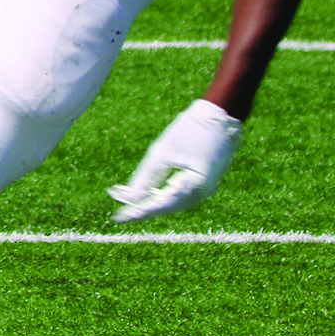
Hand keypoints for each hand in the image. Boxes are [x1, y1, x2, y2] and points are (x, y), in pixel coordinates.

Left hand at [108, 98, 243, 222]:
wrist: (220, 116)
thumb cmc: (191, 130)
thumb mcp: (162, 153)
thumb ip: (145, 178)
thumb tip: (129, 199)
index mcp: (194, 187)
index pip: (160, 206)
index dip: (137, 213)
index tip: (118, 219)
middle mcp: (201, 194)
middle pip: (165, 206)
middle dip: (139, 205)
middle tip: (114, 200)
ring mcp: (203, 190)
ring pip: (170, 202)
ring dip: (148, 200)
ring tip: (122, 194)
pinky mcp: (201, 183)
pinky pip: (177, 194)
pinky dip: (159, 193)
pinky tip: (144, 191)